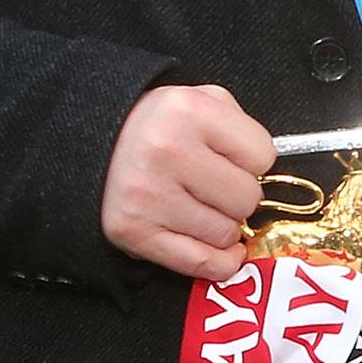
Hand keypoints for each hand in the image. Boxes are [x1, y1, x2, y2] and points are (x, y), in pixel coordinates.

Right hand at [100, 84, 274, 281]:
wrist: (92, 142)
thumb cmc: (158, 124)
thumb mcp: (199, 99)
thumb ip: (238, 124)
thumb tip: (268, 171)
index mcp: (189, 111)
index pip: (263, 155)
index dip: (254, 159)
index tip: (236, 159)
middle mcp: (167, 153)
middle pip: (247, 198)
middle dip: (240, 194)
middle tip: (219, 186)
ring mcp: (149, 197)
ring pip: (226, 233)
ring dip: (225, 225)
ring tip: (205, 206)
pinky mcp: (135, 234)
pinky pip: (201, 264)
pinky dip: (221, 263)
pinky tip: (224, 250)